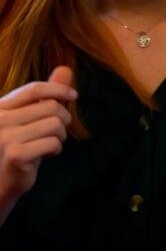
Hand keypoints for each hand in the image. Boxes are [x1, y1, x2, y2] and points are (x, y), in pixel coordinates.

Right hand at [0, 67, 75, 206]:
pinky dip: (55, 148)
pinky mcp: (15, 154)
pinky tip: (46, 155)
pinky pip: (53, 142)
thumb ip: (45, 95)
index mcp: (0, 108)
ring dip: (60, 135)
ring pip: (55, 124)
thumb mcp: (30, 118)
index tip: (74, 96)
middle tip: (57, 132)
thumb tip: (65, 68)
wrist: (1, 182)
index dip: (58, 89)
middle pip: (50, 107)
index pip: (34, 89)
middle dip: (62, 119)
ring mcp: (5, 137)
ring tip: (50, 143)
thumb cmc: (18, 147)